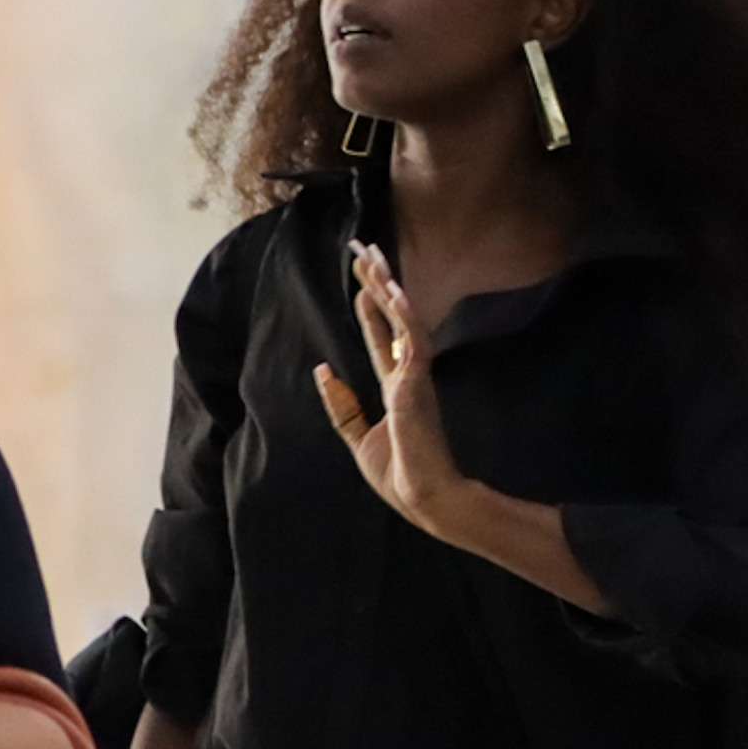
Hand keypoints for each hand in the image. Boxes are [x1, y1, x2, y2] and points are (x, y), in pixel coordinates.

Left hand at [314, 241, 465, 531]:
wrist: (423, 498)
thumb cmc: (400, 475)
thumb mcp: (357, 437)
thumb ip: (342, 405)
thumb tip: (323, 369)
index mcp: (397, 389)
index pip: (382, 338)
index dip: (372, 309)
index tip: (363, 281)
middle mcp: (409, 377)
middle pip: (392, 320)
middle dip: (379, 285)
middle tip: (367, 250)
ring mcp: (416, 379)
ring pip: (402, 322)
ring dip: (388, 289)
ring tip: (374, 258)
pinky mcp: (419, 385)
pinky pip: (413, 342)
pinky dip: (404, 316)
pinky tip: (393, 291)